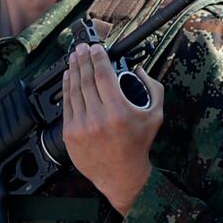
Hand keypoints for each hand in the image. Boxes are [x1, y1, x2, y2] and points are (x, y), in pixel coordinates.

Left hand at [63, 41, 162, 215]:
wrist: (121, 174)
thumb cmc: (139, 144)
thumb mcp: (155, 115)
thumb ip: (152, 88)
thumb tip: (138, 68)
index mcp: (119, 111)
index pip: (103, 75)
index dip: (98, 58)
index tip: (96, 48)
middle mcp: (97, 118)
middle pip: (86, 79)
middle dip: (83, 60)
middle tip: (82, 48)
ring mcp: (81, 126)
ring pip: (74, 90)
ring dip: (73, 70)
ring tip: (74, 58)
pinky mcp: (70, 133)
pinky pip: (66, 105)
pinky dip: (66, 87)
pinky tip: (68, 76)